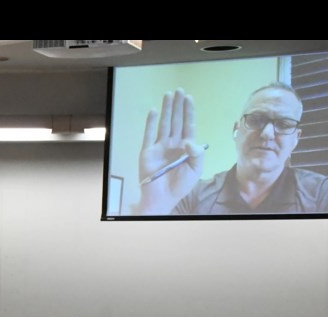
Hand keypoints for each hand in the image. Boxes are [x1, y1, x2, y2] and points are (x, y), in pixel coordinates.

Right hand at [134, 88, 205, 214]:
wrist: (163, 198)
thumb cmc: (180, 186)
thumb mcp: (195, 170)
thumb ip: (197, 154)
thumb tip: (189, 140)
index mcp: (186, 148)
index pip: (188, 125)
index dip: (189, 112)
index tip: (189, 98)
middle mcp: (173, 144)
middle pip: (176, 121)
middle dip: (178, 106)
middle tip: (179, 90)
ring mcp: (160, 147)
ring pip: (164, 124)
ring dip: (167, 110)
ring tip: (168, 95)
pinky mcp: (147, 152)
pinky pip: (149, 134)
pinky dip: (151, 123)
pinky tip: (154, 111)